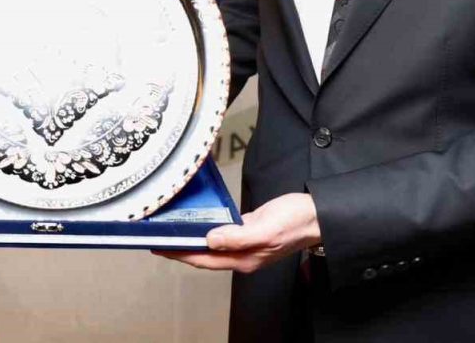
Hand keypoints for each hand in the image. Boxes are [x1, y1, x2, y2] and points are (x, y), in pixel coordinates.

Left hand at [157, 192, 320, 273]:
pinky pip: (222, 234)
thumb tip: (210, 239)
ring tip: (173, 231)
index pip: (204, 259)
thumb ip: (237, 237)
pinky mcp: (248, 231)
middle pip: (204, 255)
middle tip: (159, 239)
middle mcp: (242, 255)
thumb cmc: (294, 223)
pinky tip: (198, 223)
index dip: (181, 254)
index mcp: (244, 259)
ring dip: (193, 239)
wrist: (315, 215)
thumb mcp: (265, 229)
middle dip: (181, 249)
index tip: (161, 248)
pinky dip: (207, 229)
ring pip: (211, 244)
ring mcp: (245, 244)